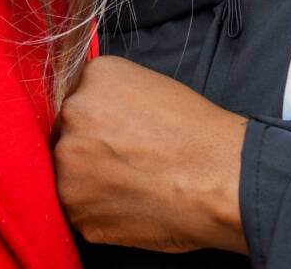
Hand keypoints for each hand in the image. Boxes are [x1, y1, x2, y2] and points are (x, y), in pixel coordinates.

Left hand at [53, 55, 249, 254]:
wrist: (223, 179)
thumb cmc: (200, 136)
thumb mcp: (152, 88)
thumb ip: (113, 99)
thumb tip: (97, 119)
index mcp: (94, 77)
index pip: (79, 101)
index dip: (98, 124)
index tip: (118, 138)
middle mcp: (73, 114)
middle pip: (68, 136)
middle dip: (90, 152)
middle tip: (127, 165)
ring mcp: (69, 163)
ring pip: (69, 175)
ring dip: (92, 184)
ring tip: (133, 187)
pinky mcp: (76, 208)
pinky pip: (80, 211)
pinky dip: (100, 214)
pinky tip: (132, 206)